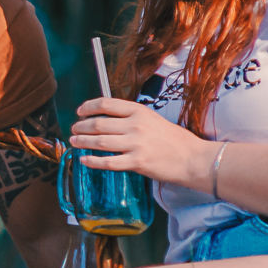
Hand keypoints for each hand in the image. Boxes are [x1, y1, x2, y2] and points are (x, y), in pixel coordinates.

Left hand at [68, 97, 213, 186]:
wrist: (193, 159)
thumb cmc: (175, 140)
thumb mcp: (153, 120)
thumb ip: (132, 118)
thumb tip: (107, 119)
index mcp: (139, 111)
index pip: (106, 104)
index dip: (88, 107)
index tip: (80, 111)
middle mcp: (135, 125)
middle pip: (98, 123)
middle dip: (81, 126)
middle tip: (73, 129)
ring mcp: (135, 144)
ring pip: (99, 141)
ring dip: (82, 141)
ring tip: (74, 141)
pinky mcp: (137, 163)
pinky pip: (108, 162)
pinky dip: (92, 161)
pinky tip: (84, 160)